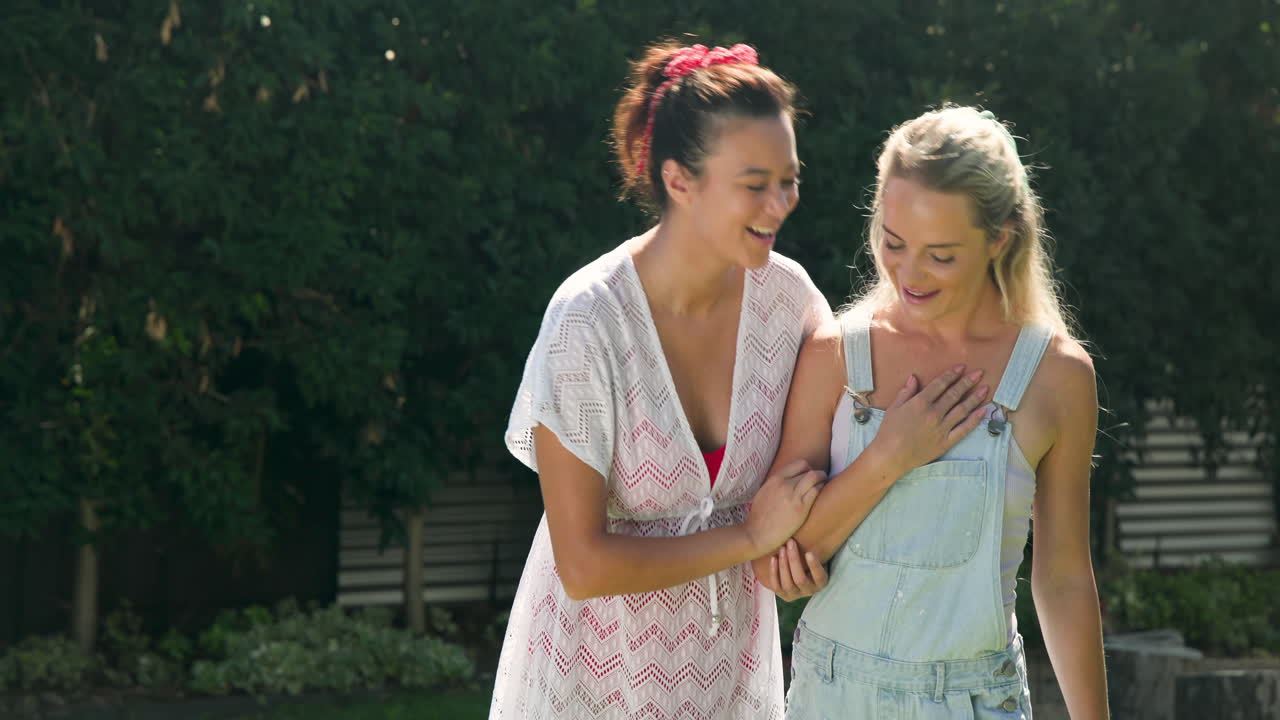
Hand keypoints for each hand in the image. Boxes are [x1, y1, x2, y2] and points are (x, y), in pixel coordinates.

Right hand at [744, 459, 824, 554]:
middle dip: (817, 474)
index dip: (808, 469)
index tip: (809, 474)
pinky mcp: (801, 508)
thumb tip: (788, 479)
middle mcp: (784, 484)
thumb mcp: (764, 492)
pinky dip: (821, 489)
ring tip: (823, 484)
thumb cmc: (760, 516)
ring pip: (815, 478)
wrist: (758, 534)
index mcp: (775, 479)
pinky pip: (816, 491)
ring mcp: (793, 495)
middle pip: (809, 470)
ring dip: (822, 479)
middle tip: (820, 479)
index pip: (799, 464)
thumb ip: (776, 484)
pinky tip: (822, 494)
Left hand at [764, 538, 827, 600]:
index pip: (819, 576)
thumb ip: (818, 547)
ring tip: (782, 548)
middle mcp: (809, 591)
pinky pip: (776, 586)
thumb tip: (822, 524)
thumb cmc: (809, 559)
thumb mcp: (818, 555)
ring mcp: (795, 595)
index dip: (814, 566)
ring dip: (783, 565)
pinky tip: (773, 558)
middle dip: (794, 560)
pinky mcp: (782, 595)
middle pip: (800, 579)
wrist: (801, 571)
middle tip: (790, 542)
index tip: (808, 552)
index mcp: (821, 583)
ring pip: (787, 584)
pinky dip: (774, 572)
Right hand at [873, 365, 989, 475]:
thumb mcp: (894, 408)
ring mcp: (942, 428)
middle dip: (968, 382)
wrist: (891, 456)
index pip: (940, 384)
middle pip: (954, 394)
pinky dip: (974, 420)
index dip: (952, 374)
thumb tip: (914, 377)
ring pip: (962, 409)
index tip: (962, 367)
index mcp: (920, 403)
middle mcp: (934, 413)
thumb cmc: (889, 432)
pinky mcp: (946, 441)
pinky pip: (964, 429)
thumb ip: (906, 392)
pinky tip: (982, 411)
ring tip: (985, 389)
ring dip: (974, 398)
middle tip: (979, 373)